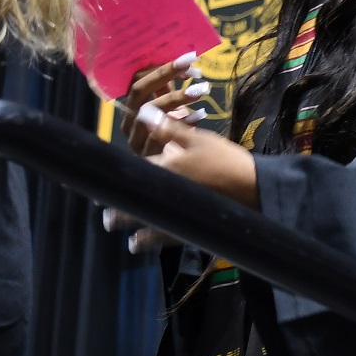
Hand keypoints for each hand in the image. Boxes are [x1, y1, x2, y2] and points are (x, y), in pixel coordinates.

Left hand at [113, 102, 257, 252]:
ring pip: (147, 222)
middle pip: (135, 202)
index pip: (133, 172)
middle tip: (106, 216)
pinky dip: (150, 239)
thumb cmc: (225, 159)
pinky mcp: (190, 226)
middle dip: (120, 209)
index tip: (101, 183)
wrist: (253, 187)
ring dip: (132, 226)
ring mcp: (177, 213)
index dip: (116, 176)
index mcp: (165, 169)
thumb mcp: (198, 139)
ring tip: (118, 230)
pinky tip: (139, 243)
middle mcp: (165, 194)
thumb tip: (141, 112)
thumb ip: (168, 128)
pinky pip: (164, 235)